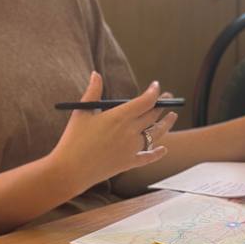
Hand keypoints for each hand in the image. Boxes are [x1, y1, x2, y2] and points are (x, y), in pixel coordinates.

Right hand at [52, 72, 177, 188]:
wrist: (71, 170)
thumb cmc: (73, 139)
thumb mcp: (82, 112)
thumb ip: (92, 91)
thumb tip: (96, 74)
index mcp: (119, 116)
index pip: (145, 101)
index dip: (154, 92)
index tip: (156, 86)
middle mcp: (130, 131)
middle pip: (152, 115)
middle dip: (161, 104)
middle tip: (167, 97)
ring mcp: (131, 148)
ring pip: (155, 134)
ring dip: (166, 124)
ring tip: (173, 116)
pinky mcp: (129, 163)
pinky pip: (148, 157)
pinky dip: (157, 153)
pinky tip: (164, 149)